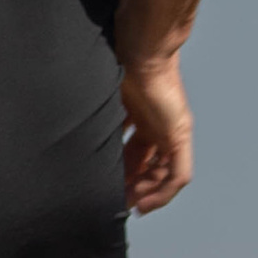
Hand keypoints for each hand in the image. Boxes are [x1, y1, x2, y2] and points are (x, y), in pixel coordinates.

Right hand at [118, 49, 192, 212]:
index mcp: (144, 118)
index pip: (138, 155)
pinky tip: (145, 204)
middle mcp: (161, 127)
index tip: (108, 188)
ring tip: (129, 205)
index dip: (125, 174)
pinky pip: (177, 175)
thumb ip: (102, 120)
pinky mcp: (179, 137)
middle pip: (151, 166)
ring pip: (165, 175)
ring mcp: (172, 132)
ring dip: (148, 192)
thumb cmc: (120, 65)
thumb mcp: (107, 102)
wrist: (139, 52)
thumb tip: (78, 136)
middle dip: (135, 186)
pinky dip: (163, 193)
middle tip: (117, 201)